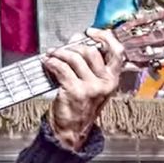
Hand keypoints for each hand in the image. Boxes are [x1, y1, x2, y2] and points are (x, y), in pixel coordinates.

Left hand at [43, 28, 124, 150]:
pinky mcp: (75, 90)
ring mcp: (91, 87)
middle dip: (72, 46)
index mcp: (113, 79)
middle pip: (90, 51)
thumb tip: (77, 40)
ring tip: (51, 55)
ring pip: (74, 57)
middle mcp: (105, 83)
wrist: (72, 131)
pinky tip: (46, 63)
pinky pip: (61, 68)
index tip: (91, 32)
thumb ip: (89, 65)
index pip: (117, 52)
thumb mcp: (93, 86)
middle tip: (61, 49)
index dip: (104, 37)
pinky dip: (51, 62)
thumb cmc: (80, 107)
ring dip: (59, 53)